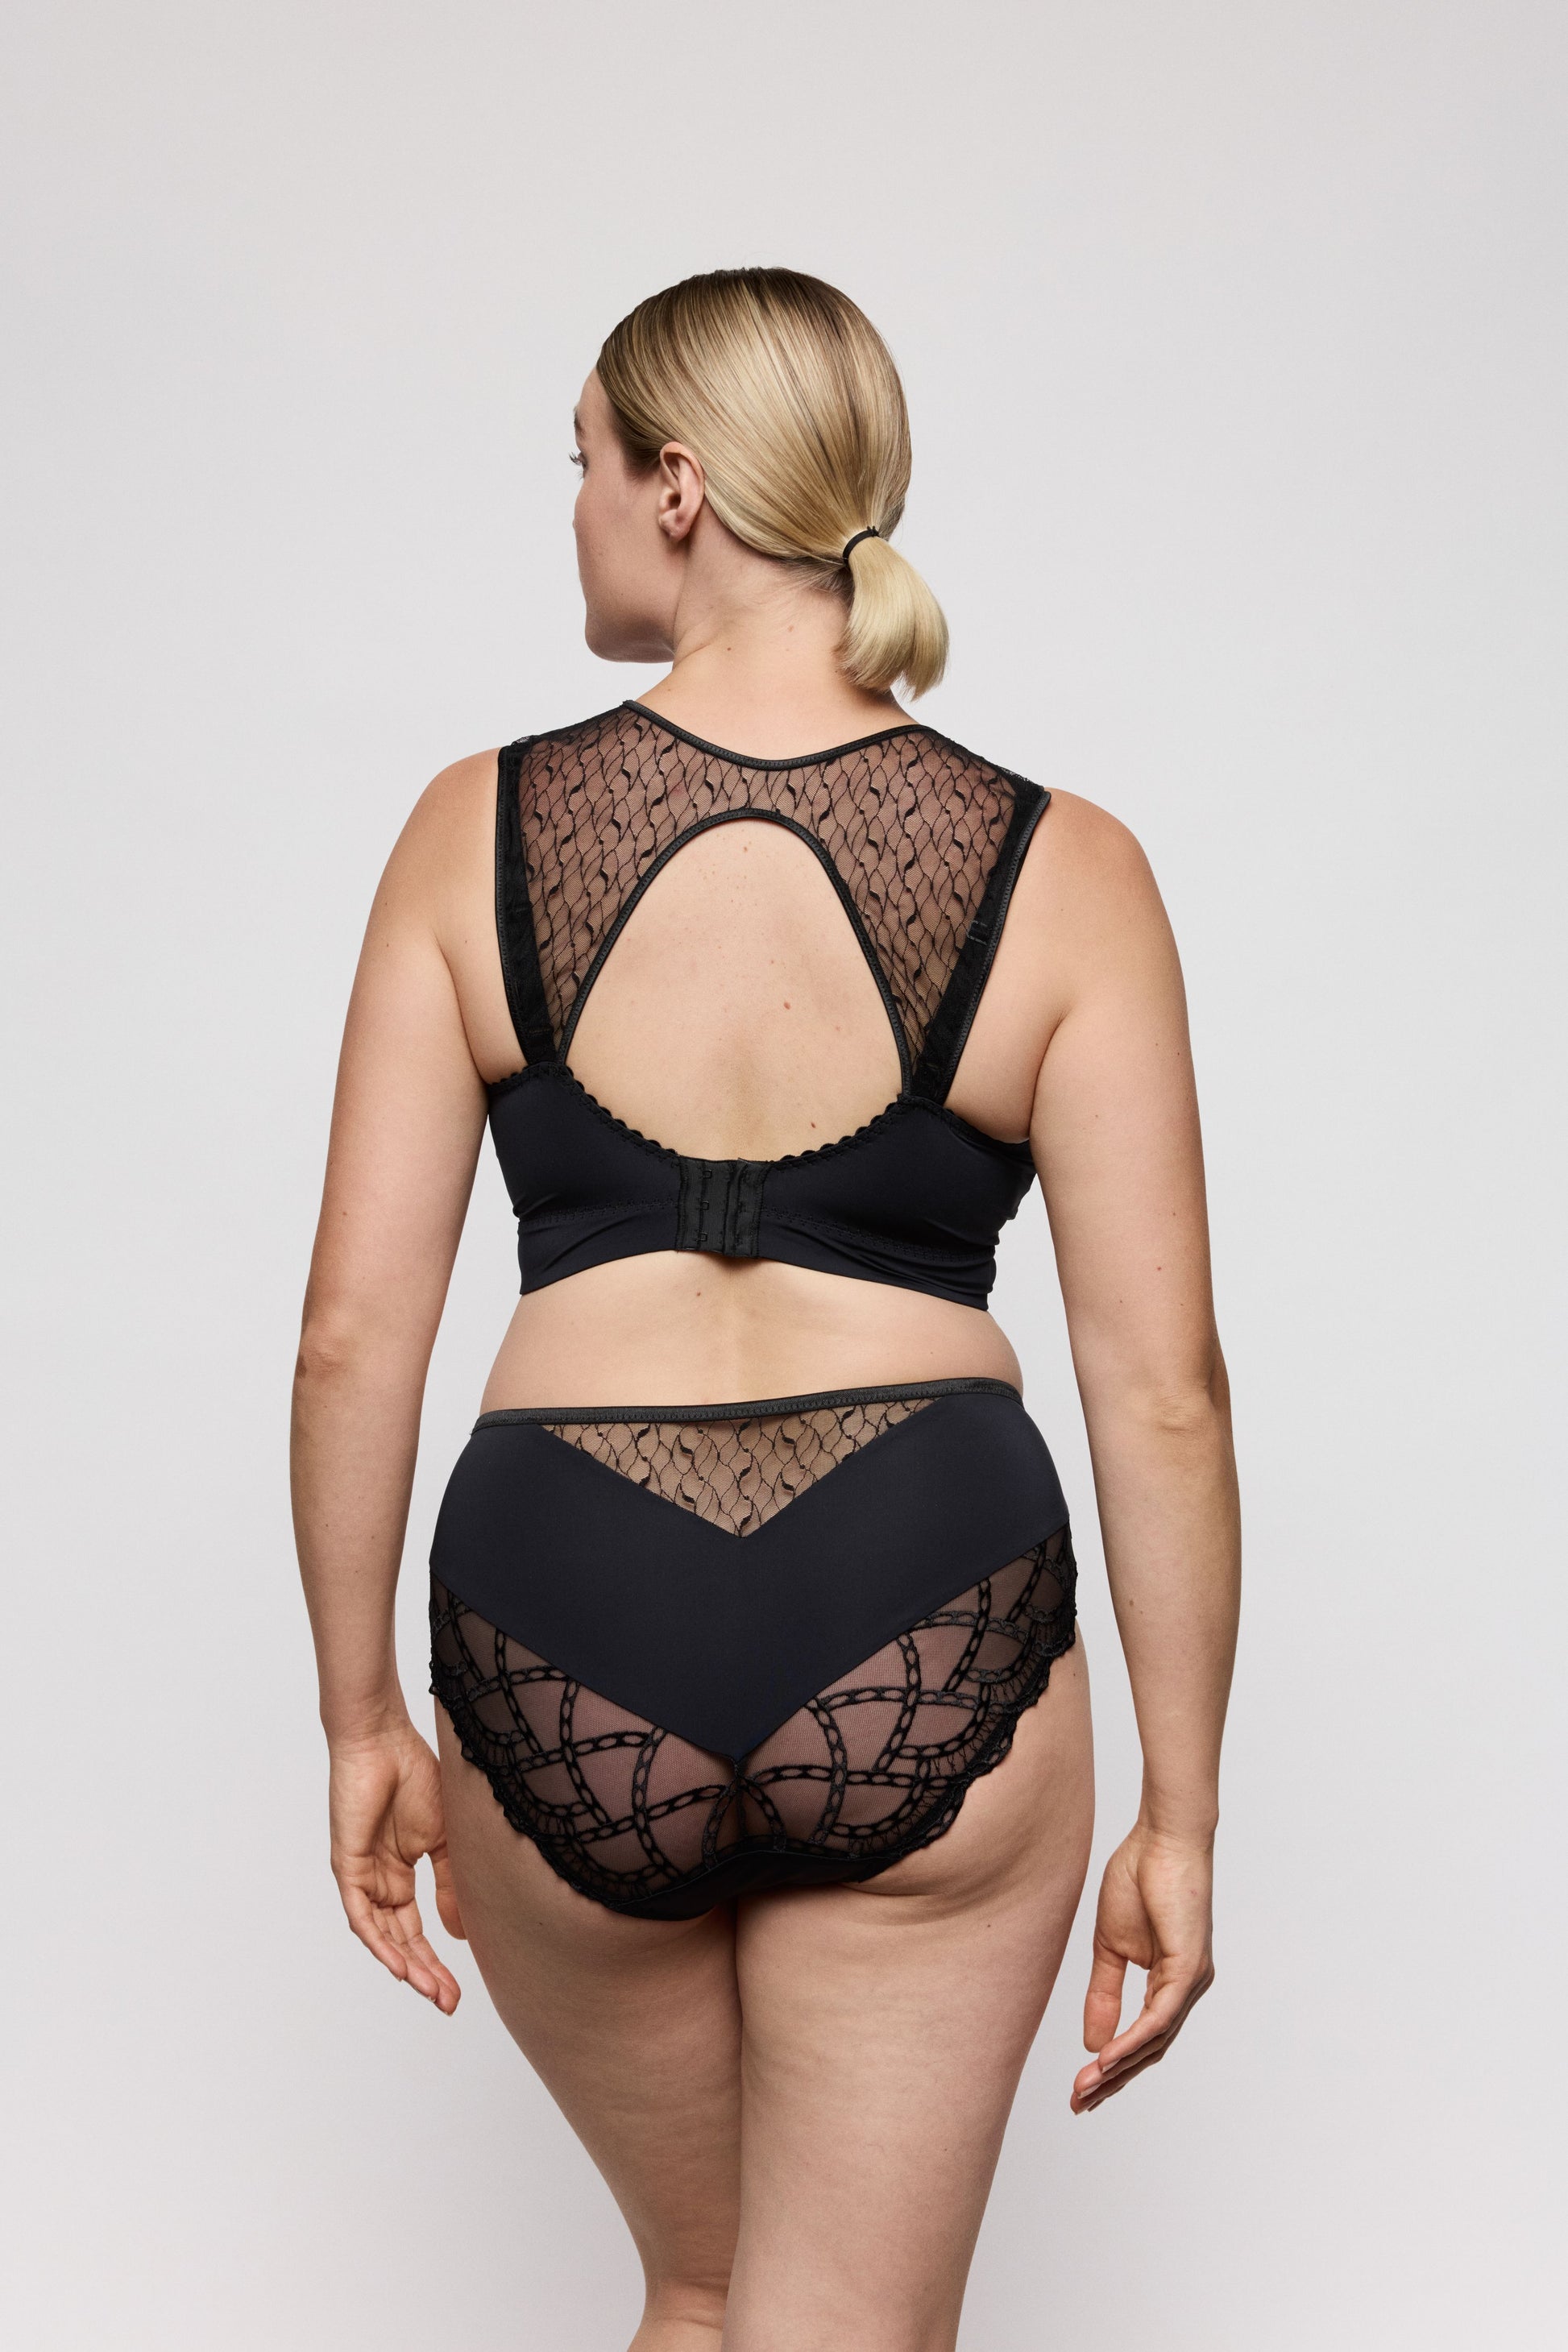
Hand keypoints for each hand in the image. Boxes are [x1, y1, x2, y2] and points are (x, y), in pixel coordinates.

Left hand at [329, 1720, 465, 2012]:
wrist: (383, 1739)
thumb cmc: (415, 1774)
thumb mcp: (445, 1838)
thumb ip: (450, 1883)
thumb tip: (460, 1932)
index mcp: (401, 1871)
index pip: (417, 1928)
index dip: (436, 1960)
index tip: (458, 1990)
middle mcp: (379, 1880)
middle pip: (401, 1940)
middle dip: (425, 1974)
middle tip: (449, 2003)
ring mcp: (362, 1875)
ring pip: (382, 1935)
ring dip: (407, 1967)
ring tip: (432, 1993)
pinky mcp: (347, 1866)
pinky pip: (361, 1915)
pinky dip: (379, 1943)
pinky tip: (399, 1967)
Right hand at [1071, 1821, 1213, 2112]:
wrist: (1161, 1837)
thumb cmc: (1139, 1877)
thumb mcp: (1110, 1945)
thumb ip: (1104, 1992)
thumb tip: (1093, 2042)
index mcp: (1170, 1982)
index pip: (1142, 2038)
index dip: (1113, 2067)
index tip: (1082, 2090)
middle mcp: (1186, 1988)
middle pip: (1150, 2050)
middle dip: (1113, 2080)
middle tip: (1079, 2104)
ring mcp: (1192, 1981)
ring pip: (1156, 2041)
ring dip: (1119, 2068)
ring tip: (1086, 2089)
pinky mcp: (1190, 1968)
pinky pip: (1160, 2017)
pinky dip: (1133, 2041)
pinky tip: (1108, 2059)